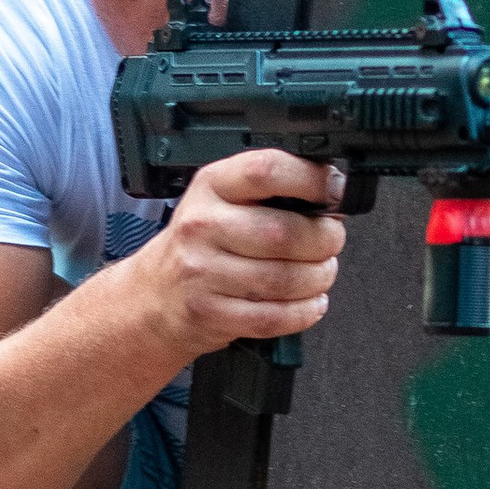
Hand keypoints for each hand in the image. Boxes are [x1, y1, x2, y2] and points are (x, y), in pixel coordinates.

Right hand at [143, 150, 347, 356]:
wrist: (155, 294)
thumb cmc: (202, 243)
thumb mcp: (223, 199)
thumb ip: (269, 190)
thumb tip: (332, 192)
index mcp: (211, 185)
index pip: (265, 171)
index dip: (311, 180)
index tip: (334, 191)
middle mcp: (202, 225)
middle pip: (284, 232)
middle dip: (324, 240)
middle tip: (331, 241)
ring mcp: (202, 272)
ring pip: (284, 278)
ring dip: (319, 278)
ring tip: (321, 273)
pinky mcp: (210, 313)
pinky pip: (273, 317)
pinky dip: (304, 312)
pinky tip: (310, 302)